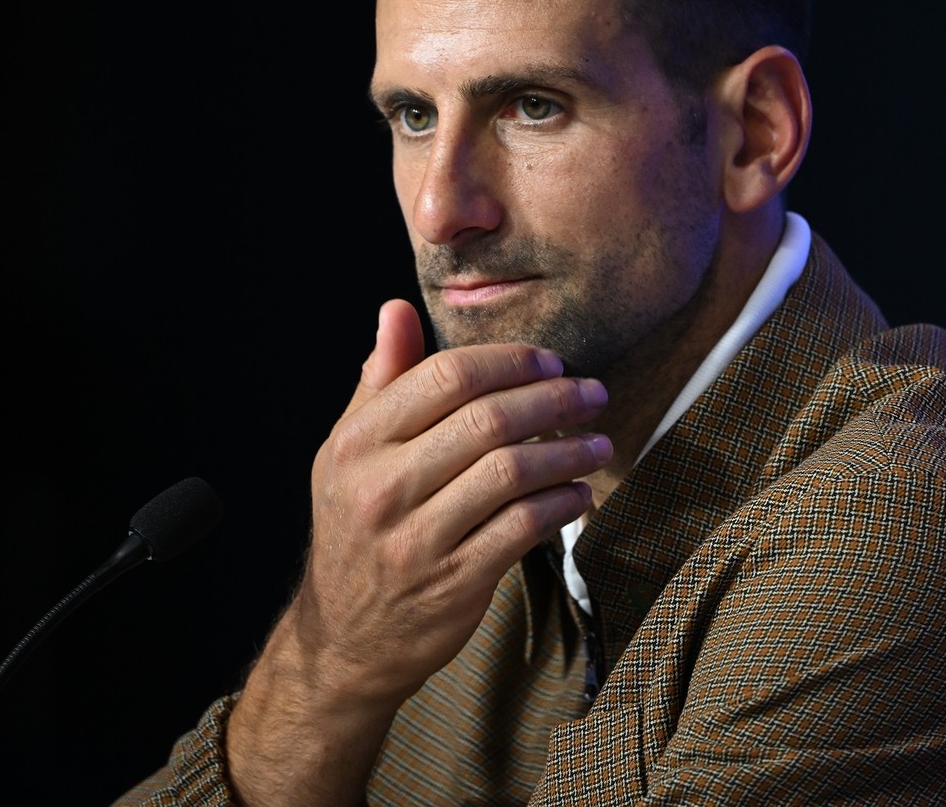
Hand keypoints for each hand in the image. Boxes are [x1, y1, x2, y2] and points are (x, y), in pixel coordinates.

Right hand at [226, 298, 610, 805]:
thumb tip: (397, 309)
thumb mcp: (350, 451)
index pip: (446, 376)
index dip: (510, 360)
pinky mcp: (454, 582)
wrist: (346, 637)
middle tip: (593, 393)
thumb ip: (381, 380)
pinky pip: (524, 528)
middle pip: (487, 420)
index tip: (550, 361)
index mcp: (357, 443)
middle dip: (554, 399)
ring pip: (513, 473)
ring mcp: (417, 539)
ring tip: (599, 443)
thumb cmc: (359, 524)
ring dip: (569, 451)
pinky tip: (580, 492)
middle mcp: (382, 487)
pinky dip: (562, 503)